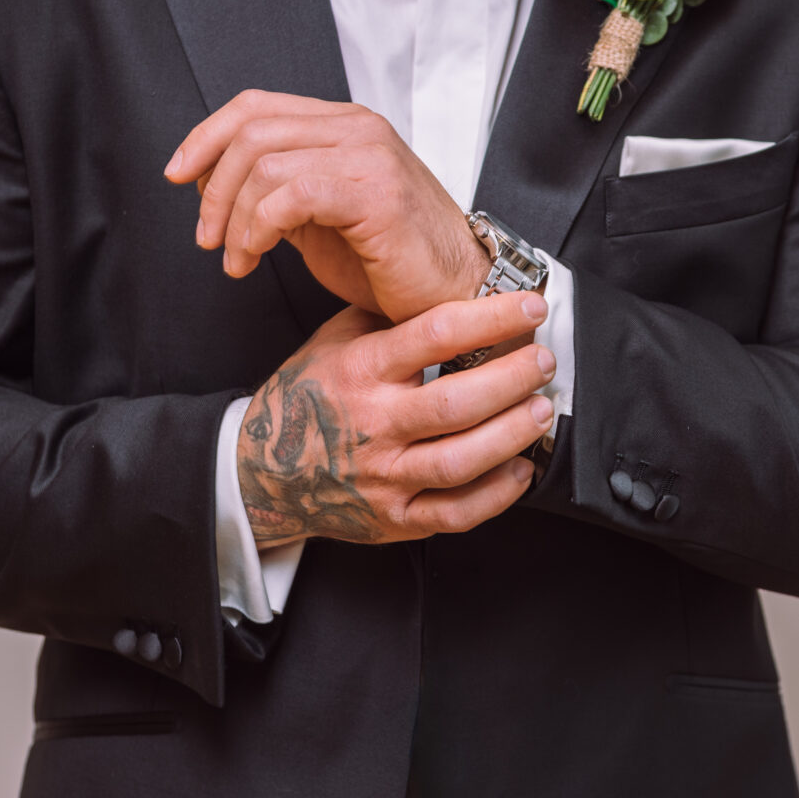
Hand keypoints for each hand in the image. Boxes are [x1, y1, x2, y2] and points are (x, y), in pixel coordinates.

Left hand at [164, 90, 490, 322]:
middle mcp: (358, 128)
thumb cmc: (390, 261)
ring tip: (235, 261)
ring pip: (265, 163)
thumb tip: (211, 182)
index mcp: (344, 125)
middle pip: (252, 131)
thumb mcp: (319, 219)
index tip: (177, 175)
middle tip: (206, 238)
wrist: (454, 294)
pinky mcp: (377, 192)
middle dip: (212, 188)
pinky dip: (257, 228)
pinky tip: (253, 258)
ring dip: (232, 219)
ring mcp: (370, 156)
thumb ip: (275, 192)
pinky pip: (292, 195)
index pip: (257, 105)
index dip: (205, 136)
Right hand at [237, 290, 555, 547]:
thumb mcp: (334, 340)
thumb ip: (386, 316)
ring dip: (512, 434)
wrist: (263, 472)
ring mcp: (384, 476)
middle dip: (512, 378)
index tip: (529, 306)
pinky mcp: (394, 518)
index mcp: (361, 369)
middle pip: (456, 402)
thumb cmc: (307, 397)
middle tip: (542, 361)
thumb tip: (448, 285)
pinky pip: (454, 514)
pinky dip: (496, 495)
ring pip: (460, 460)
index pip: (435, 335)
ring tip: (541, 410)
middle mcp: (374, 423)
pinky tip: (520, 469)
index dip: (491, 317)